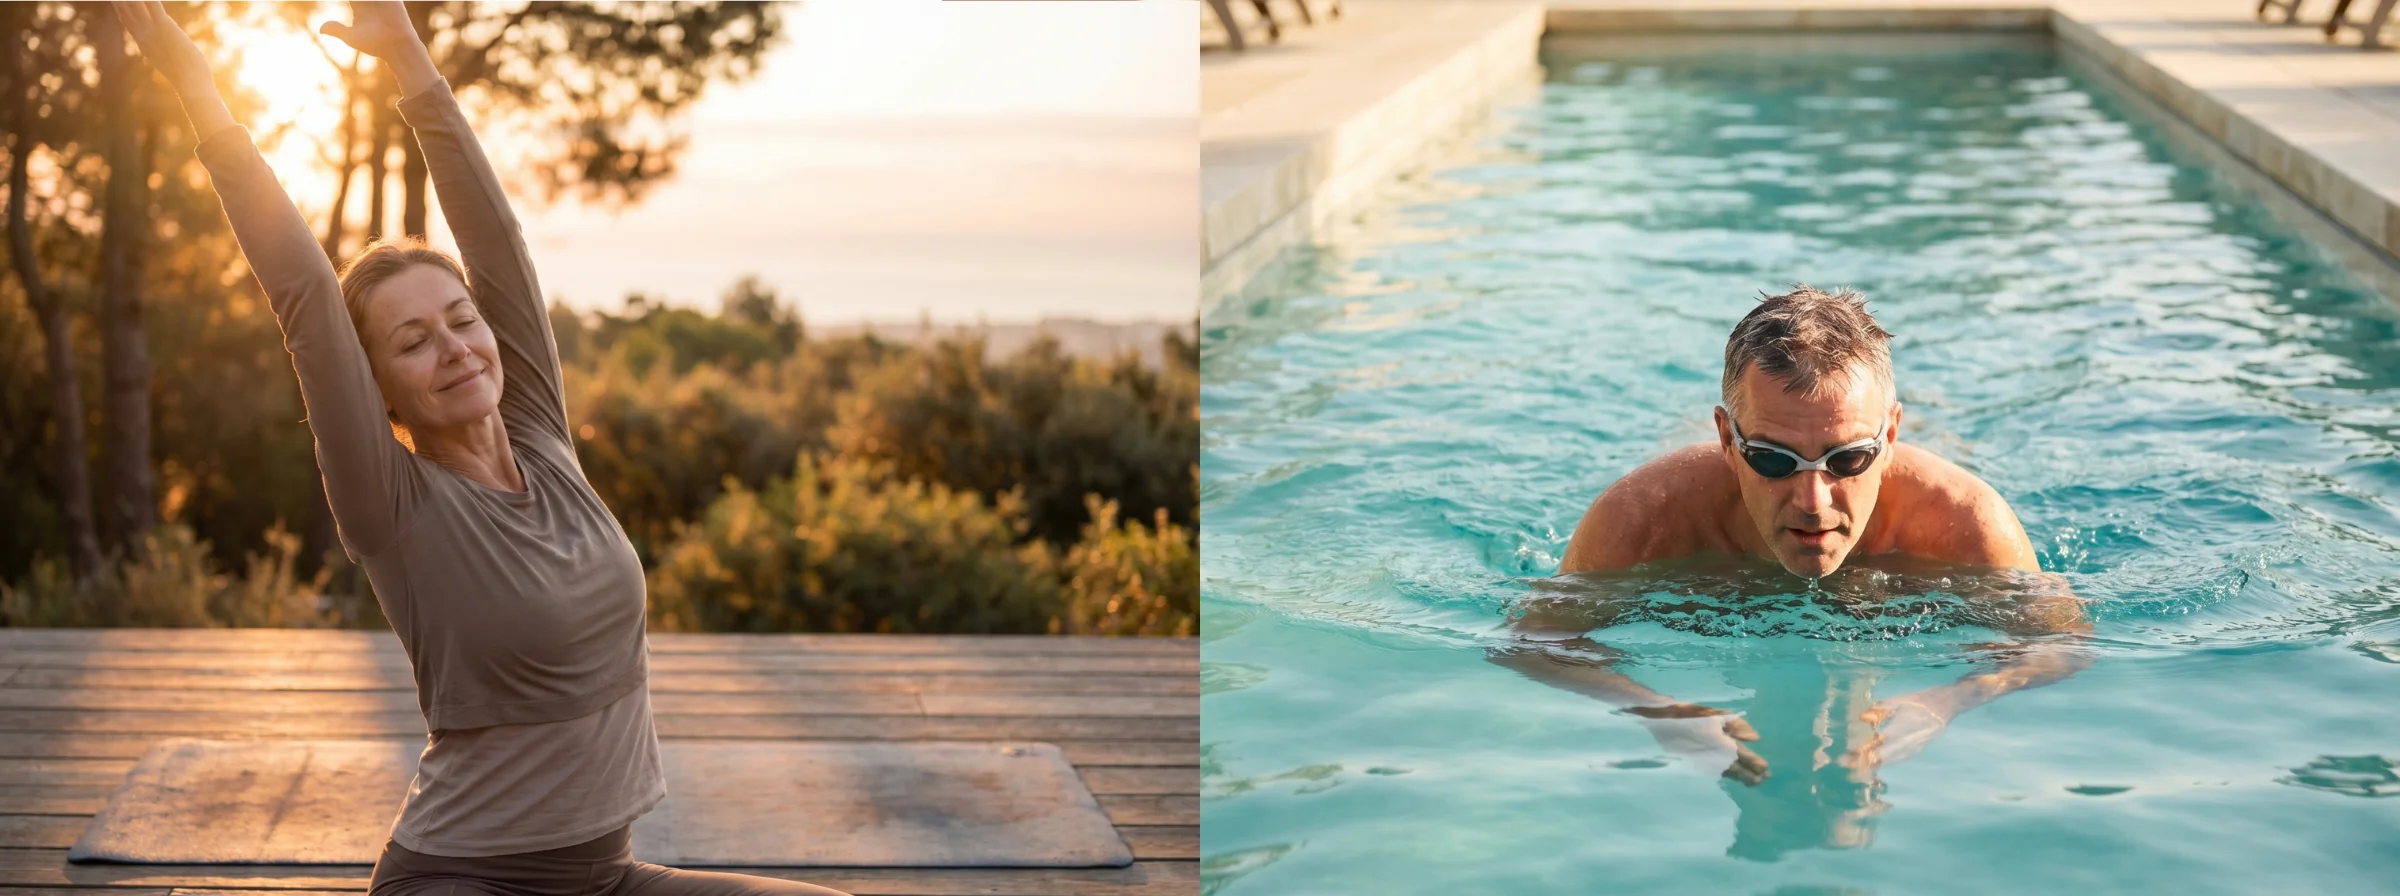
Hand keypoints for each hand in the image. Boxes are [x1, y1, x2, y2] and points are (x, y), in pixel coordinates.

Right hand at [112, 1, 212, 93]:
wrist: (190, 83)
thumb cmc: (183, 75)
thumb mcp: (163, 63)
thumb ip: (153, 56)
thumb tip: (147, 59)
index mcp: (143, 43)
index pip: (127, 20)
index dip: (120, 7)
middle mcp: (143, 36)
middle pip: (126, 11)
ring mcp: (152, 31)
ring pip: (135, 6)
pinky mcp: (165, 27)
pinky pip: (153, 6)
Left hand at [319, 2, 440, 95]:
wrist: (397, 47)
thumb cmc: (376, 44)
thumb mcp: (352, 37)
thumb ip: (337, 30)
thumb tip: (321, 30)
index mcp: (359, 7)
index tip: (342, 0)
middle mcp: (370, 1)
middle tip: (356, 2)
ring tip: (363, 2)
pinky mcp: (393, 0)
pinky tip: (372, 1)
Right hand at [1628, 703, 1767, 785]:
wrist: (1665, 720)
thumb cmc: (1693, 715)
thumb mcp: (1718, 715)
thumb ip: (1739, 725)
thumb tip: (1755, 739)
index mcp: (1722, 743)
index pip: (1744, 757)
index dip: (1756, 765)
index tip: (1766, 770)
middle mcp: (1715, 756)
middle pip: (1738, 770)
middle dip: (1751, 776)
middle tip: (1763, 780)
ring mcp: (1706, 762)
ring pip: (1728, 773)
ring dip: (1741, 777)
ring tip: (1753, 782)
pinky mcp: (1697, 764)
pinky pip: (1717, 772)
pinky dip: (1728, 775)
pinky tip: (1733, 775)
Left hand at [1840, 692, 1952, 771]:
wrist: (1944, 706)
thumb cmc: (1918, 701)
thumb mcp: (1898, 701)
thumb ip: (1880, 710)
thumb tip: (1862, 718)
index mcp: (1902, 728)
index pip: (1878, 744)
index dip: (1863, 751)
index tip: (1848, 754)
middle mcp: (1908, 742)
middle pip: (1882, 756)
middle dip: (1863, 762)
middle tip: (1846, 766)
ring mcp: (1913, 748)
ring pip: (1890, 761)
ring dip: (1872, 765)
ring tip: (1856, 771)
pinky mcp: (1916, 750)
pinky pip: (1898, 760)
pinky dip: (1885, 763)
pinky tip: (1874, 766)